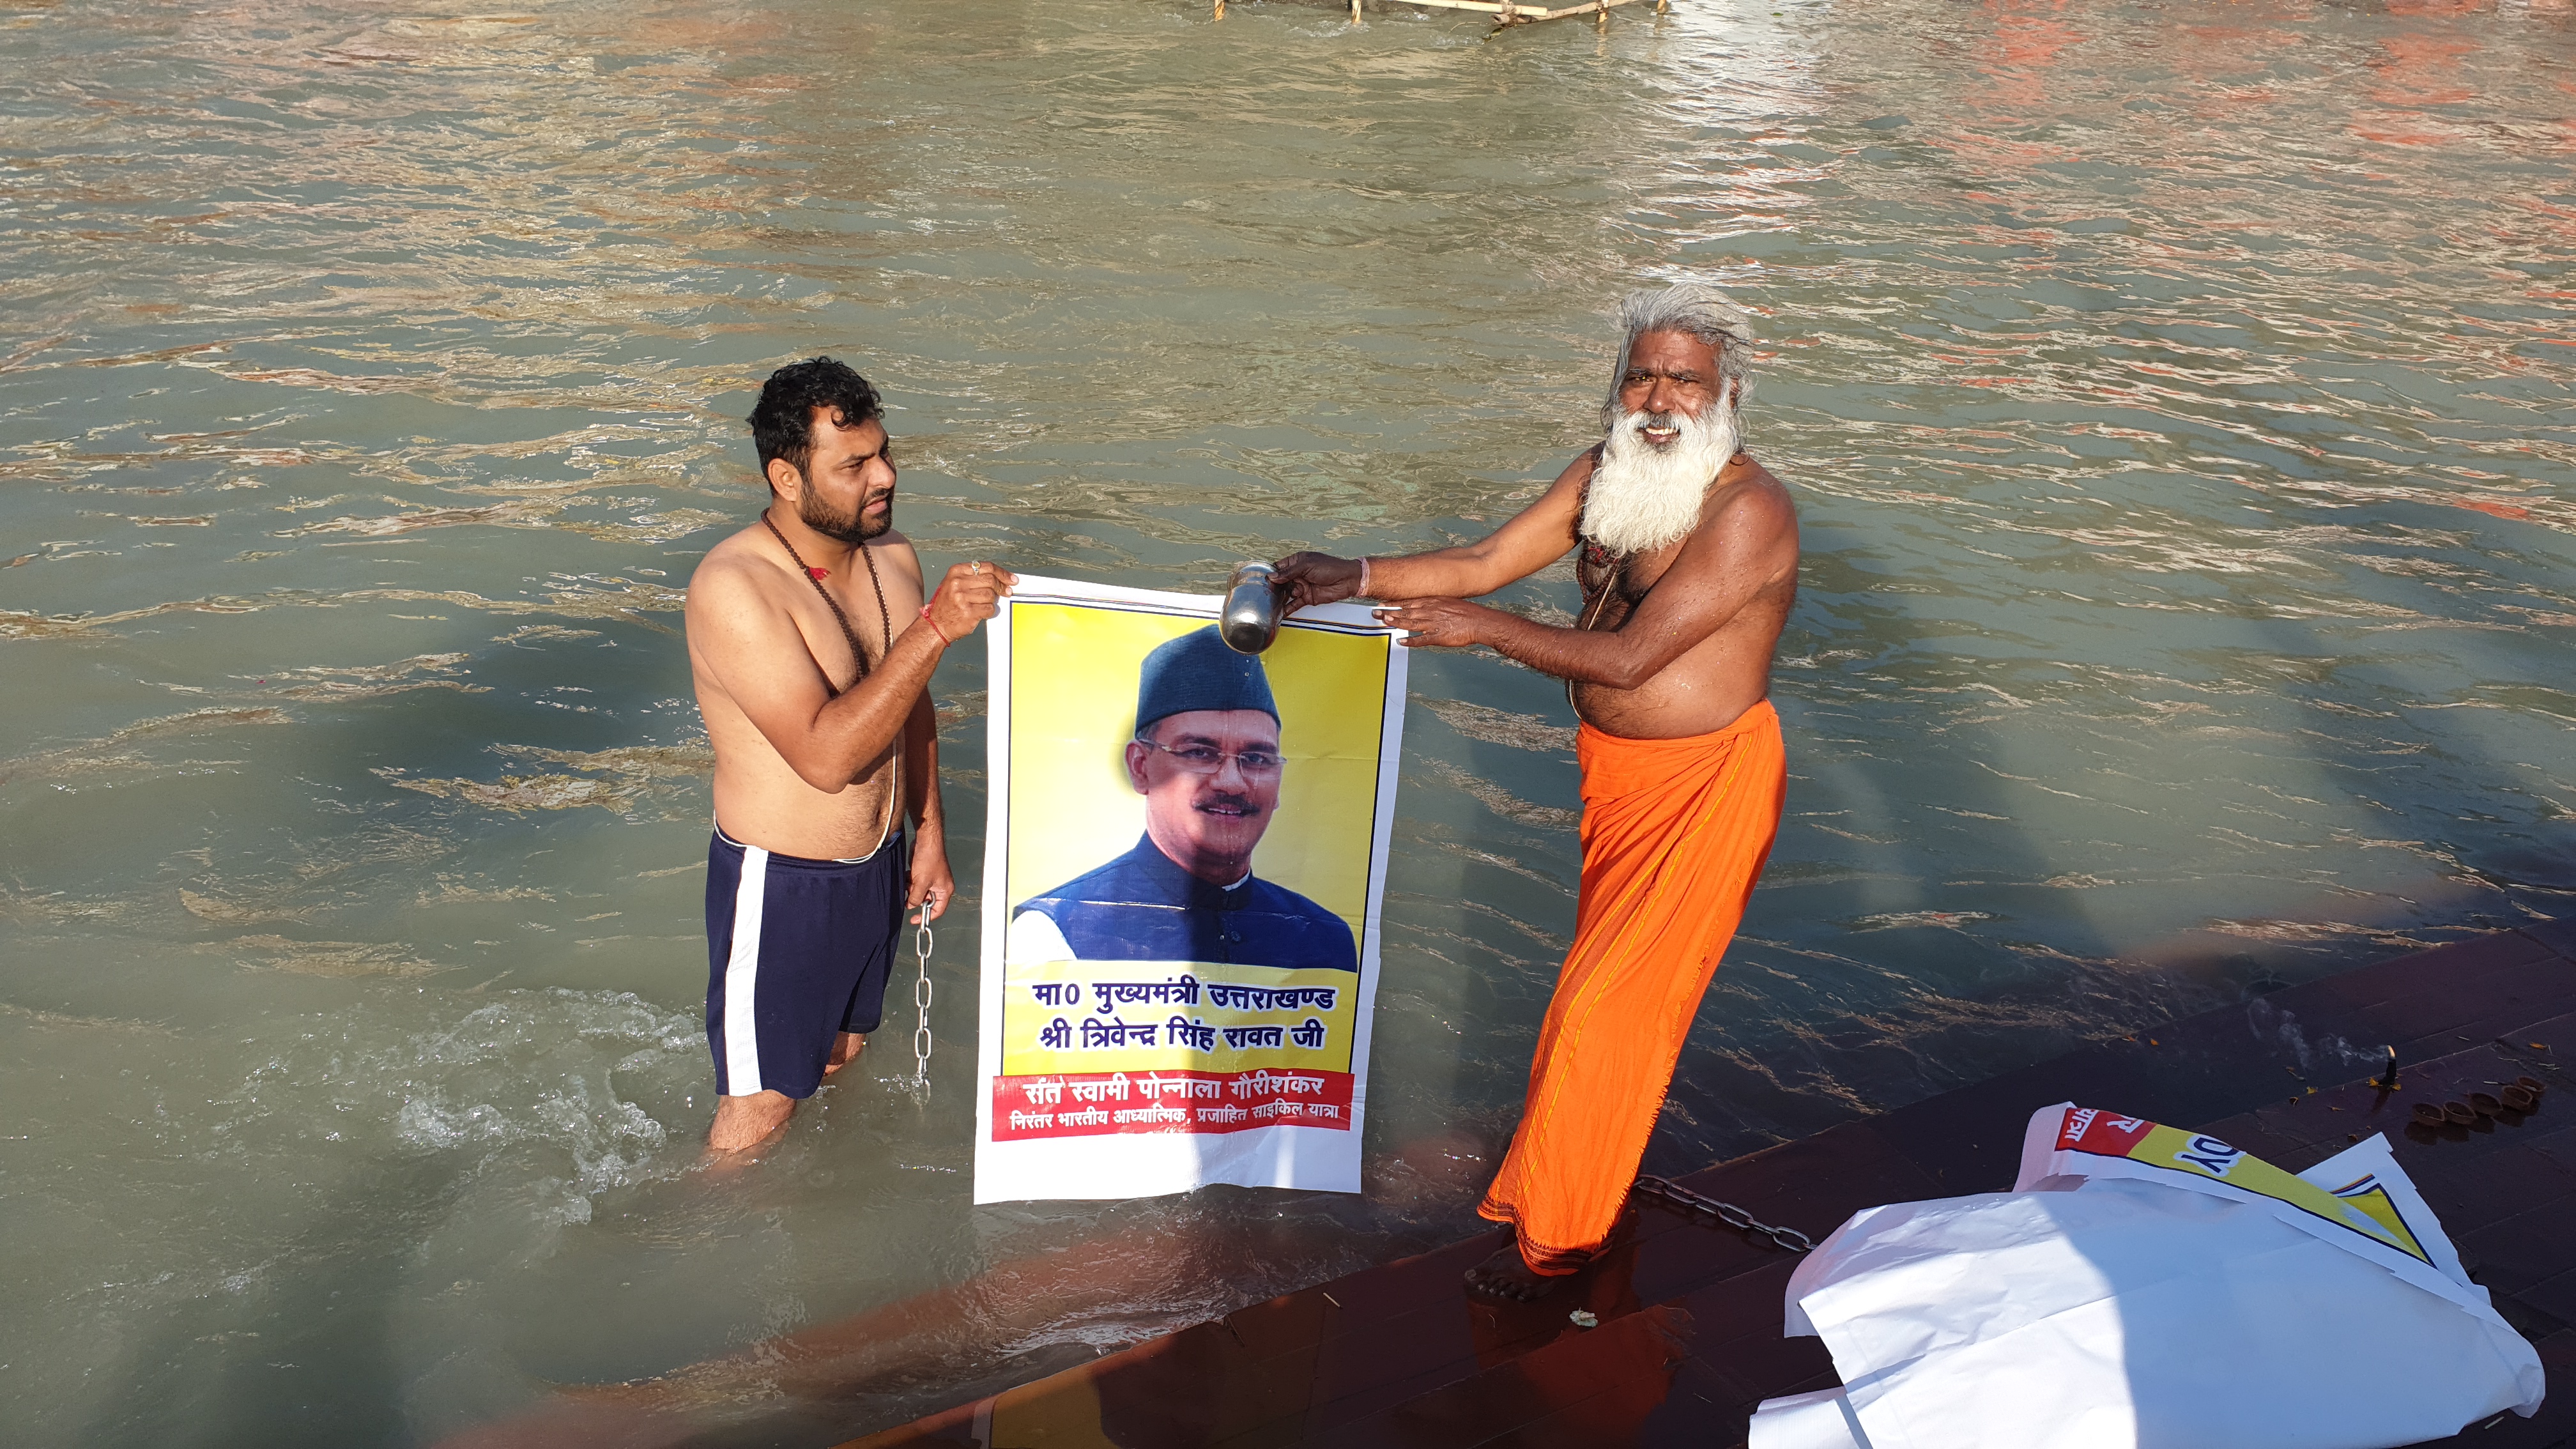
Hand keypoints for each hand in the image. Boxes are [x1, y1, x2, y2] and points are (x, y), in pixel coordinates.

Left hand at [908, 837, 955, 923]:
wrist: (926, 841)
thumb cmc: (929, 859)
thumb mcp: (921, 882)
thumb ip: (916, 897)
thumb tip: (911, 905)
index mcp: (945, 890)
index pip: (937, 910)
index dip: (926, 916)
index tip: (914, 919)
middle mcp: (940, 886)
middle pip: (926, 900)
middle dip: (916, 896)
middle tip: (910, 890)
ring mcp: (931, 879)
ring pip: (918, 891)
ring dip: (911, 887)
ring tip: (910, 878)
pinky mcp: (924, 873)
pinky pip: (915, 883)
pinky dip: (910, 880)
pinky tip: (909, 873)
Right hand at [925, 560, 1015, 643]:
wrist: (935, 625)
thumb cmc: (946, 605)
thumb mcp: (954, 583)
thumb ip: (973, 577)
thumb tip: (998, 577)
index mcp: (956, 572)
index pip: (986, 567)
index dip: (1002, 572)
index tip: (1011, 578)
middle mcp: (958, 583)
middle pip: (991, 580)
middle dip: (1001, 587)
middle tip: (1007, 592)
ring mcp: (962, 598)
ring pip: (991, 595)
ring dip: (992, 601)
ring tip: (983, 604)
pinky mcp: (968, 612)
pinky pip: (989, 609)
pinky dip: (989, 611)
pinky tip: (981, 612)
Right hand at [1272, 551, 1363, 614]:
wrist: (1347, 580)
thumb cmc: (1330, 567)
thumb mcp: (1307, 566)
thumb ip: (1288, 572)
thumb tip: (1272, 577)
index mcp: (1297, 562)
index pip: (1279, 568)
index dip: (1271, 573)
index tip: (1262, 580)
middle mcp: (1298, 574)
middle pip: (1281, 582)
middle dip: (1274, 588)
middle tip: (1265, 594)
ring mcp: (1302, 586)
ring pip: (1286, 594)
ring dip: (1280, 599)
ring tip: (1270, 604)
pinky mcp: (1307, 598)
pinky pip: (1294, 604)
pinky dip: (1287, 609)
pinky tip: (1280, 613)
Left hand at [1374, 597, 1488, 648]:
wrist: (1480, 622)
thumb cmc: (1465, 613)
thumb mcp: (1447, 602)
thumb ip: (1433, 605)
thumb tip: (1421, 606)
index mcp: (1433, 601)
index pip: (1408, 601)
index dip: (1393, 602)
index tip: (1381, 602)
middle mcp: (1431, 610)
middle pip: (1405, 611)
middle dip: (1389, 612)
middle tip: (1374, 613)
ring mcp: (1434, 623)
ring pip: (1411, 623)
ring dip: (1396, 622)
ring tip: (1384, 622)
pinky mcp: (1439, 636)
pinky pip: (1422, 639)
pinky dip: (1411, 640)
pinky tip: (1401, 641)